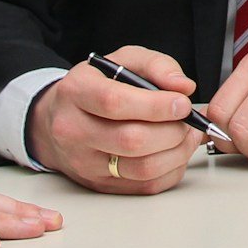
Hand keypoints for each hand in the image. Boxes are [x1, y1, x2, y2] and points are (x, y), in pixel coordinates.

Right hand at [27, 46, 205, 194]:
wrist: (60, 119)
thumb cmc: (97, 87)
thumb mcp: (122, 61)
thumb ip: (156, 66)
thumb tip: (184, 87)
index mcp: (76, 92)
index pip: (115, 103)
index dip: (156, 105)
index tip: (182, 103)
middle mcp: (73, 130)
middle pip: (132, 140)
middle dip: (172, 130)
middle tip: (187, 119)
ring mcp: (84, 163)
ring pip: (142, 168)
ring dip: (177, 152)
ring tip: (187, 135)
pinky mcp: (100, 184)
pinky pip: (145, 186)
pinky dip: (171, 170)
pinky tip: (176, 152)